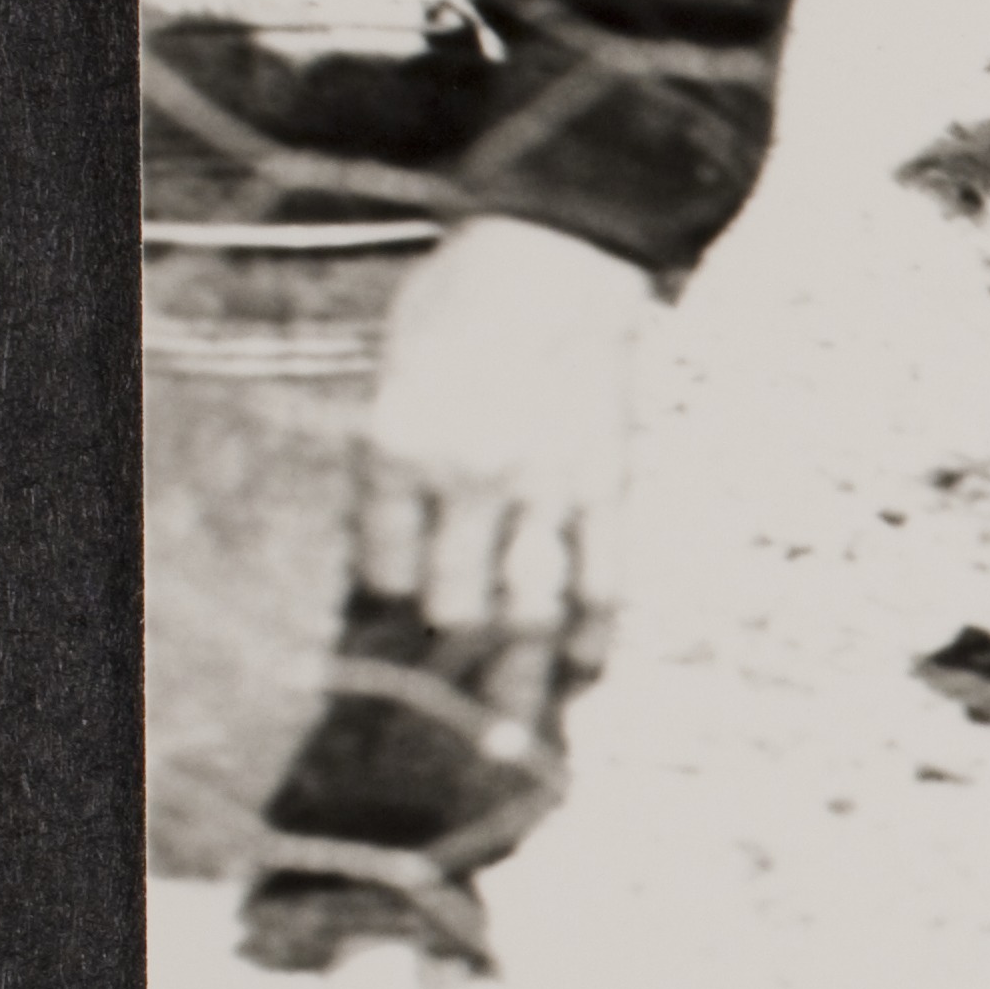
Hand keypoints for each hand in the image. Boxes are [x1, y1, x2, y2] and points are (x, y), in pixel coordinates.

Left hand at [352, 214, 651, 681]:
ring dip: (519, 681)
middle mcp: (470, 479)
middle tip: (448, 700)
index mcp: (398, 447)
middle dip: (449, 655)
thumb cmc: (460, 302)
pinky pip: (604, 583)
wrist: (559, 253)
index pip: (380, 574)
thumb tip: (398, 545)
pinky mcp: (609, 486)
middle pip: (453, 608)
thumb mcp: (395, 372)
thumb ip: (392, 460)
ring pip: (530, 613)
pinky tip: (581, 674)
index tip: (392, 630)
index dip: (385, 609)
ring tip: (512, 734)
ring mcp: (547, 488)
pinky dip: (593, 638)